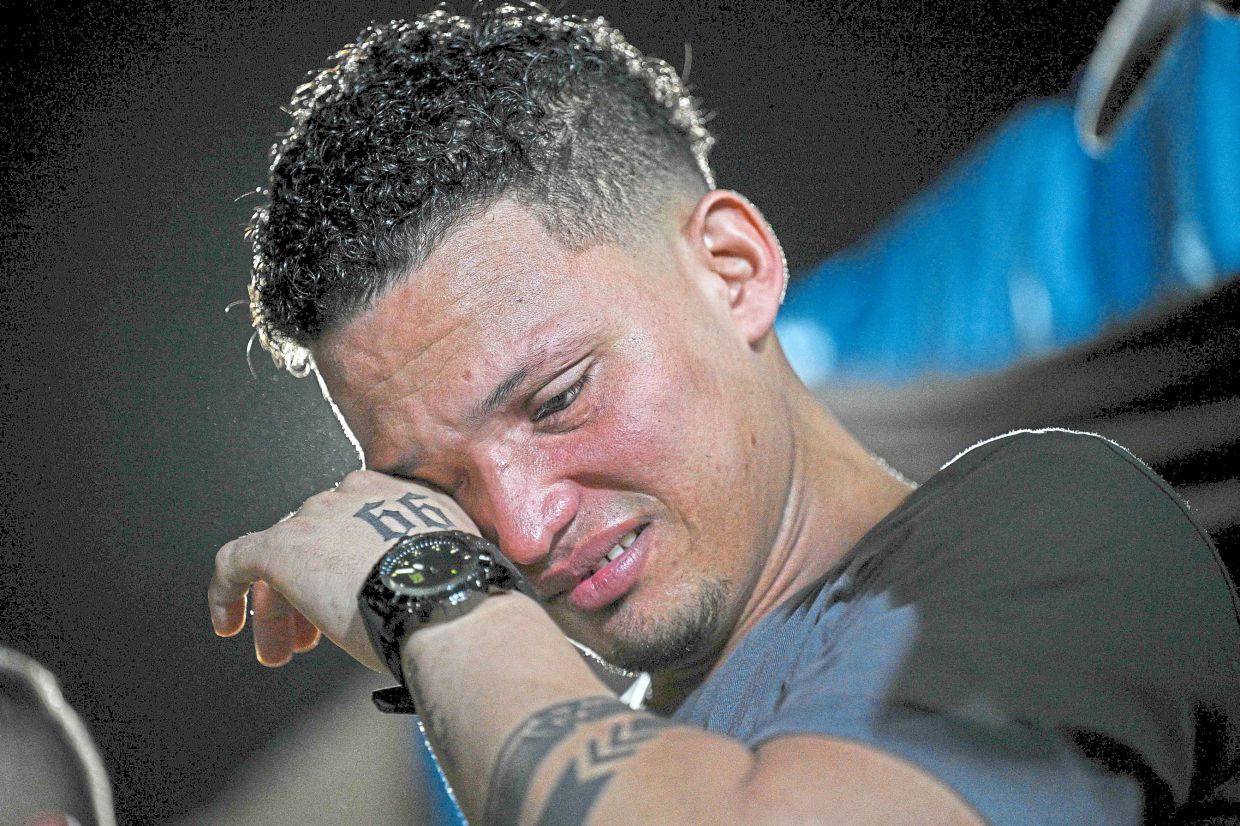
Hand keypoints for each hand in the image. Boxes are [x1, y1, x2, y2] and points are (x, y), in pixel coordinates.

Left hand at [208, 470, 479, 670]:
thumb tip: (436, 604)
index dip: (348, 565)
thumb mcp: (454, 568)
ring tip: (282, 651)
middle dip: (313, 591)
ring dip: (281, 607)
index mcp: (403, 495)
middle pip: (318, 540)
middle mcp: (356, 495)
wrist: (445, 599)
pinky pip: (236, 561)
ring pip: (282, 556)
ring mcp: (316, 518)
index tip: (351, 600)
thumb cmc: (462, 595)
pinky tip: (228, 624)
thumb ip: (434, 570)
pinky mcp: (280, 548)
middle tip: (312, 638)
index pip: (359, 522)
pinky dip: (227, 591)